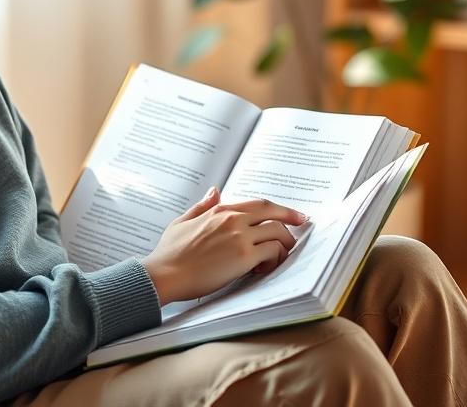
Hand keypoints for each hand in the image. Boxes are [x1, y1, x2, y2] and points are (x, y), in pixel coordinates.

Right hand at [140, 186, 306, 304]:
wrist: (164, 273)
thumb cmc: (170, 252)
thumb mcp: (183, 221)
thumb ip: (202, 206)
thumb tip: (215, 191)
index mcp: (220, 211)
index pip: (259, 204)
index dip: (280, 209)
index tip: (293, 214)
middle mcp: (233, 220)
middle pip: (273, 213)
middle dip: (292, 219)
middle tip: (302, 226)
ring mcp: (240, 237)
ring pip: (278, 234)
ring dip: (283, 246)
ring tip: (274, 258)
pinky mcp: (244, 257)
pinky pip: (273, 253)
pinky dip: (274, 261)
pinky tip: (262, 268)